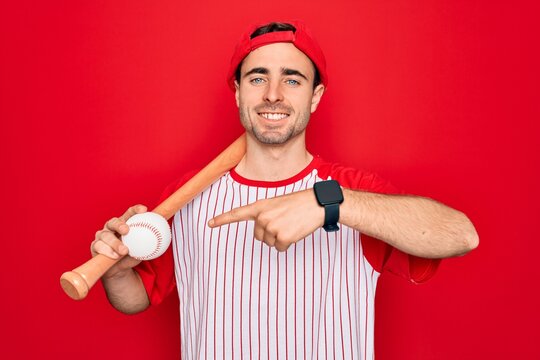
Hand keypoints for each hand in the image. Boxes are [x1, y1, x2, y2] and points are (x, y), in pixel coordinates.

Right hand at [91, 204, 146, 276]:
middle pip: (114, 222)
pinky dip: (107, 251)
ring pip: (106, 235)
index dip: (136, 210)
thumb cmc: (131, 256)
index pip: (130, 213)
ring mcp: (102, 236)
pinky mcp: (95, 246)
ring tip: (124, 250)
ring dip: (115, 243)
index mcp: (124, 223)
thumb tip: (163, 240)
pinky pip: (98, 246)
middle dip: (120, 224)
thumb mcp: (142, 250)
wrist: (118, 270)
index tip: (144, 210)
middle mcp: (111, 227)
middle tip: (127, 230)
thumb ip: (149, 244)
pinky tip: (115, 256)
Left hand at [209, 189, 323, 250]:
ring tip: (291, 224)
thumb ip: (264, 215)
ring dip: (280, 238)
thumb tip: (262, 234)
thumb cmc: (298, 203)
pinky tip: (295, 231)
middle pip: (259, 236)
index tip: (210, 223)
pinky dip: (288, 244)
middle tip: (284, 221)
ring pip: (270, 243)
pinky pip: (280, 248)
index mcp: (260, 206)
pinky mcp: (282, 237)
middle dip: (271, 233)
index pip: (237, 213)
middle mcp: (262, 217)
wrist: (316, 204)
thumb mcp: (276, 204)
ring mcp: (272, 227)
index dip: (222, 219)